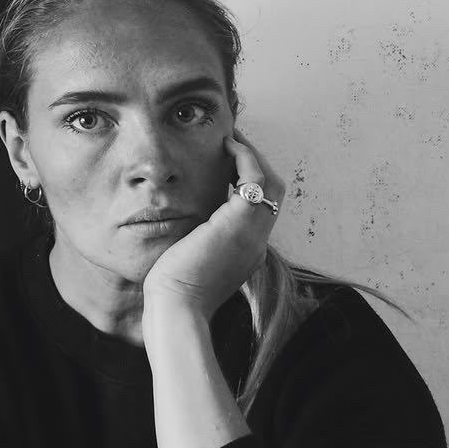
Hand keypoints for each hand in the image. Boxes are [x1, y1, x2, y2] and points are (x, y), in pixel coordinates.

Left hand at [142, 130, 284, 328]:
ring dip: (252, 156)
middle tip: (233, 142)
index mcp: (247, 251)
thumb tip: (186, 226)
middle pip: (274, 192)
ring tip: (230, 139)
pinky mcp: (240, 223)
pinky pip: (255, 178)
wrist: (177, 308)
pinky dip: (245, 158)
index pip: (261, 209)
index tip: (229, 162)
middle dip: (256, 163)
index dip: (250, 182)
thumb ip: (198, 241)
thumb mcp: (192, 260)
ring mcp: (253, 233)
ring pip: (271, 182)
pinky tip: (225, 147)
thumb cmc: (173, 291)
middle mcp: (257, 242)